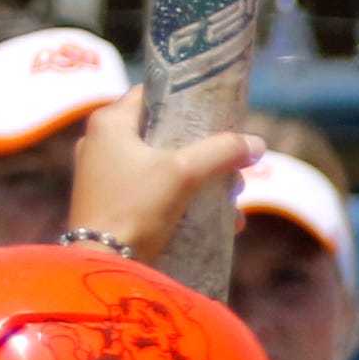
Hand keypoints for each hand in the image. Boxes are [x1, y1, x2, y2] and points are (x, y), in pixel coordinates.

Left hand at [66, 93, 252, 267]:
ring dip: (200, 184)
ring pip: (161, 166)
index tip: (219, 119)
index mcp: (109, 122)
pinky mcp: (109, 203)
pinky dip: (180, 201)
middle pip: (164, 135)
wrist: (103, 264)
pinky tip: (210, 224)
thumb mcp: (184, 174)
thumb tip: (257, 143)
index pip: (153, 95)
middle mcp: (101, 141)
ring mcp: (102, 174)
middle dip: (205, 155)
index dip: (188, 103)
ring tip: (229, 209)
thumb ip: (221, 153)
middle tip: (232, 173)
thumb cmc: (137, 209)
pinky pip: (151, 191)